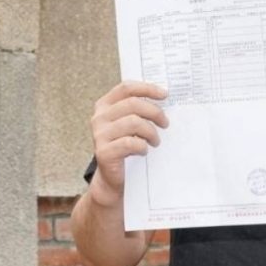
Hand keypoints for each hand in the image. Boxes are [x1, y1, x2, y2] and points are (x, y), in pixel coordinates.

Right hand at [89, 81, 168, 205]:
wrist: (114, 178)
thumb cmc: (127, 147)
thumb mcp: (132, 124)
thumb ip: (140, 109)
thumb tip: (165, 97)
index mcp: (105, 105)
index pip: (127, 88)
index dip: (147, 88)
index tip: (165, 94)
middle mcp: (99, 117)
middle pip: (133, 104)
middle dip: (155, 112)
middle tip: (165, 123)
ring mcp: (99, 135)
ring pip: (133, 122)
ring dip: (151, 132)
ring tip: (155, 141)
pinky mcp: (103, 152)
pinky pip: (129, 143)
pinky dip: (142, 146)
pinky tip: (144, 151)